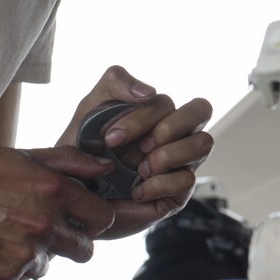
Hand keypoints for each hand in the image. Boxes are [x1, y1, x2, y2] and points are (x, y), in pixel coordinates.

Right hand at [0, 145, 117, 279]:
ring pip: (49, 265)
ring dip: (35, 255)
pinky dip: (9, 268)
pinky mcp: (2, 276)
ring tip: (7, 235)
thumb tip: (105, 167)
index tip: (80, 219)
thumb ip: (70, 162)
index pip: (102, 218)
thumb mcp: (23, 157)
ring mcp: (24, 253)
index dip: (92, 219)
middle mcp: (44, 224)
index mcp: (54, 191)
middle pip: (84, 249)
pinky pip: (20, 279)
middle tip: (43, 231)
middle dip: (70, 242)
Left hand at [58, 65, 215, 238]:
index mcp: (156, 112)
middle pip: (202, 109)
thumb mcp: (90, 110)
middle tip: (141, 147)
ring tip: (140, 170)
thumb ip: (115, 84)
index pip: (167, 101)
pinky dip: (159, 185)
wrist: (76, 195)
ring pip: (204, 143)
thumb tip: (148, 91)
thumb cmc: (85, 151)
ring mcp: (181, 162)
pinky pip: (188, 179)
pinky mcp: (179, 191)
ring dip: (168, 155)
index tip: (111, 138)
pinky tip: (137, 192)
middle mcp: (176, 134)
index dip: (142, 117)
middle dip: (169, 127)